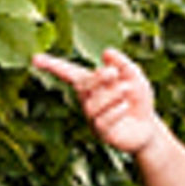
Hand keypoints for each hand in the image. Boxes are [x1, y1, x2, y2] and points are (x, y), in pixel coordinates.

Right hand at [32, 48, 160, 155]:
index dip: (53, 66)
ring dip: (111, 95)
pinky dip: (116, 111)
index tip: (35, 59)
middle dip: (97, 77)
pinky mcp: (101, 133)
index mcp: (92, 85)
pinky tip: (125, 107)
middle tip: (114, 73)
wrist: (149, 128)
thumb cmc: (137, 101)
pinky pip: (102, 121)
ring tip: (127, 90)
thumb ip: (123, 64)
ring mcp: (92, 118)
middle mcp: (88, 101)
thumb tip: (107, 52)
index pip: (70, 73)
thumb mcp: (135, 78)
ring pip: (92, 105)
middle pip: (82, 86)